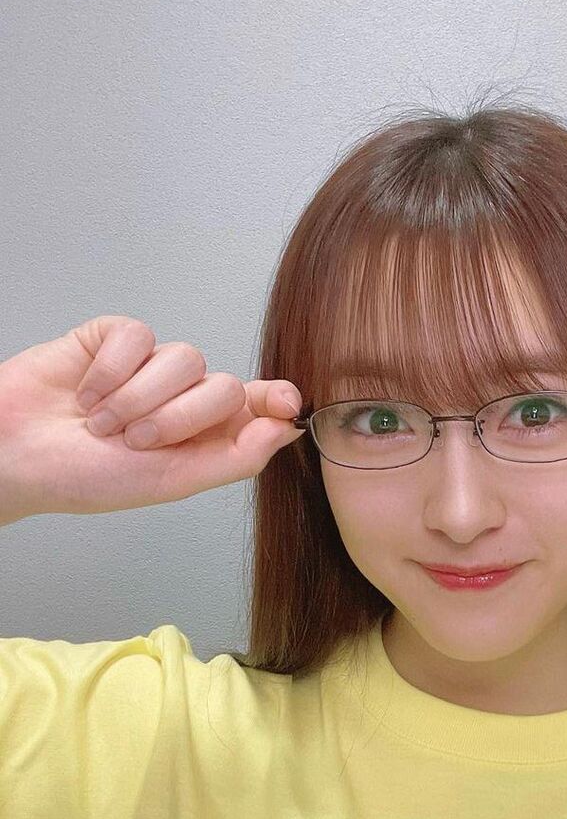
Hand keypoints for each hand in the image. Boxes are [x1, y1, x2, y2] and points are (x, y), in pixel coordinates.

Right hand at [0, 314, 306, 519]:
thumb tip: (288, 429)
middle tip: (134, 441)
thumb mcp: (170, 481)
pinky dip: (110, 371)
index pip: (258, 407)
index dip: (276, 399)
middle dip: (179, 417)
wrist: (15, 454)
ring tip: (102, 423)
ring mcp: (152, 367)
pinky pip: (138, 337)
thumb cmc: (86, 477)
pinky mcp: (116, 338)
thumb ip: (235, 458)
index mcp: (206, 437)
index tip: (285, 402)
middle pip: (224, 386)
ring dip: (138, 398)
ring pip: (184, 358)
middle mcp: (185, 399)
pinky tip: (85, 393)